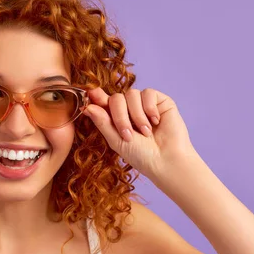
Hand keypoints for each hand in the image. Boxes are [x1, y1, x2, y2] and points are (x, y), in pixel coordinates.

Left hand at [83, 87, 197, 179]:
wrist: (166, 160)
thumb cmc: (141, 155)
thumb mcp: (116, 140)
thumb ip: (102, 122)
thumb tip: (87, 106)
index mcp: (116, 118)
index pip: (104, 102)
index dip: (96, 97)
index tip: (90, 94)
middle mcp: (129, 109)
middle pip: (116, 98)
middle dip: (120, 116)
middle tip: (128, 135)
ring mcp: (145, 104)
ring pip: (132, 94)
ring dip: (137, 115)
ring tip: (146, 133)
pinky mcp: (160, 101)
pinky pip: (148, 93)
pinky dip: (150, 108)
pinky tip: (156, 122)